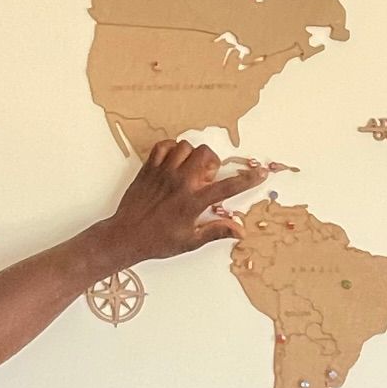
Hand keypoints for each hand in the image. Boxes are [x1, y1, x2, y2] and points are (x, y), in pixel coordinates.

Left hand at [102, 142, 267, 266]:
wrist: (126, 236)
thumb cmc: (158, 241)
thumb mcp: (190, 241)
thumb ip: (216, 231)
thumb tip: (240, 231)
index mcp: (193, 202)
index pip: (227, 187)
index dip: (247, 180)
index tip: (260, 174)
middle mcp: (180, 183)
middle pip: (205, 154)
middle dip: (212, 162)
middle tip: (207, 177)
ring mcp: (163, 173)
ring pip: (185, 146)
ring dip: (192, 155)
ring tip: (189, 170)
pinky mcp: (148, 169)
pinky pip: (163, 146)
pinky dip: (171, 149)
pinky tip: (173, 163)